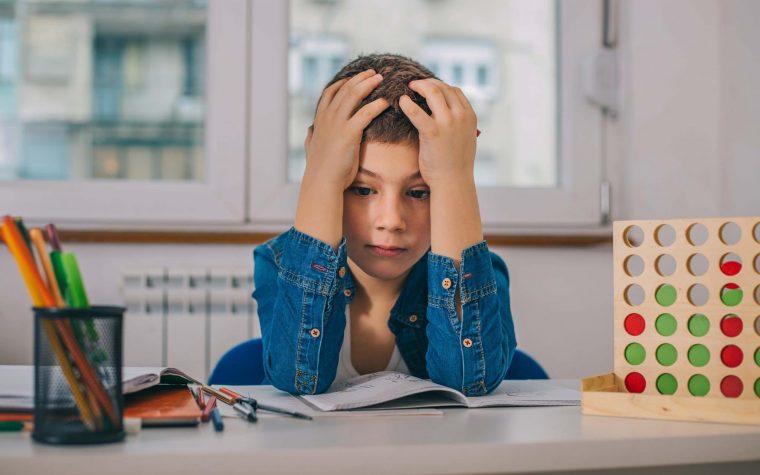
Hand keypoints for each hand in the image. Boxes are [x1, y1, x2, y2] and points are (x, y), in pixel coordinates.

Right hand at [305, 69, 388, 188]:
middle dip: (361, 78)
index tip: (356, 78)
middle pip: (346, 88)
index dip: (344, 82)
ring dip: (369, 84)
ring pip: (355, 95)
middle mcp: (328, 117)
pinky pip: (366, 113)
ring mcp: (337, 123)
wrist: (323, 180)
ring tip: (381, 79)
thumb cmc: (320, 168)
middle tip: (374, 72)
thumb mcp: (312, 148)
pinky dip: (377, 104)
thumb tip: (309, 131)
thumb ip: (311, 137)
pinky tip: (386, 102)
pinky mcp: (349, 132)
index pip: (331, 92)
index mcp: (320, 119)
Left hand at [398, 79, 477, 182]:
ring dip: (419, 87)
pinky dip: (407, 104)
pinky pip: (416, 112)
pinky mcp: (433, 132)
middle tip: (414, 84)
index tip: (428, 88)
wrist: (453, 181)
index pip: (454, 91)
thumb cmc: (456, 163)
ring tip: (408, 88)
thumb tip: (449, 114)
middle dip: (427, 83)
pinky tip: (401, 101)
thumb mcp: (465, 138)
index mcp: (470, 116)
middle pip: (443, 87)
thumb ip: (459, 123)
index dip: (440, 86)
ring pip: (433, 92)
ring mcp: (448, 123)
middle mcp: (461, 116)